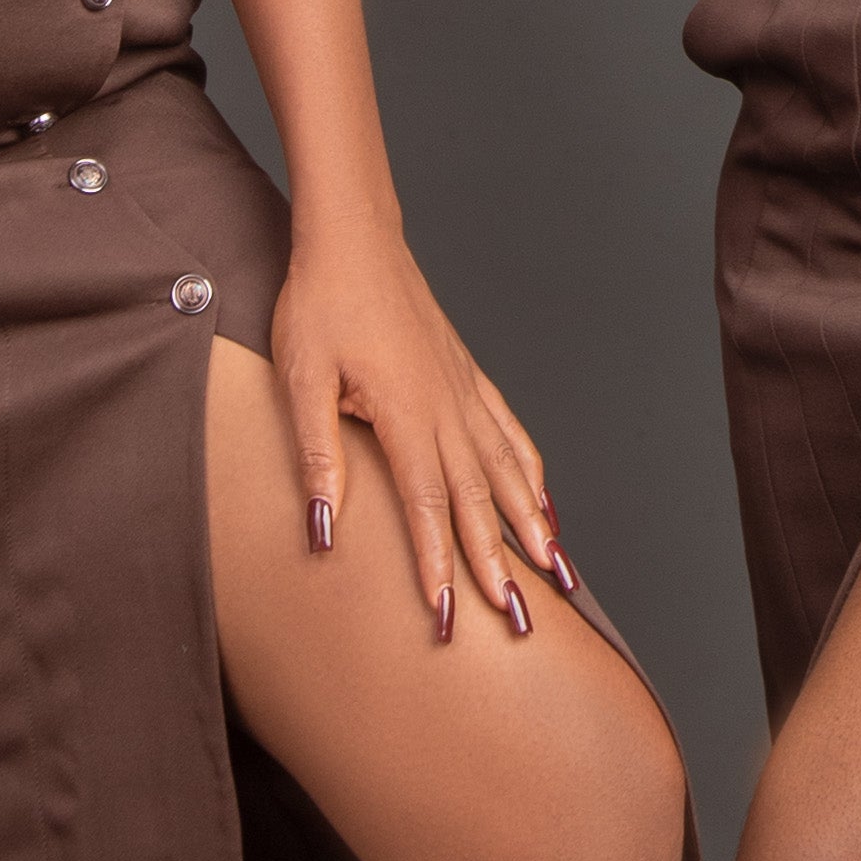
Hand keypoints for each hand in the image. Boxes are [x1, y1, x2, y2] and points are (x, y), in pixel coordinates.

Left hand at [271, 214, 572, 633]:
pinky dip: (532, 475)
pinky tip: (544, 505)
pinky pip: (511, 435)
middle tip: (519, 623)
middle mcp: (447, 409)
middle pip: (480, 502)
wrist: (354, 238)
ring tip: (559, 576)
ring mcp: (464, 393)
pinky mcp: (467, 378)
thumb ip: (317, 455)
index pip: (427, 507)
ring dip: (532, 528)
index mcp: (406, 413)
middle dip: (501, 567)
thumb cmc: (320, 303)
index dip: (439, 567)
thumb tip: (323, 530)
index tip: (451, 617)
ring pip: (508, 473)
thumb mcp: (301, 378)